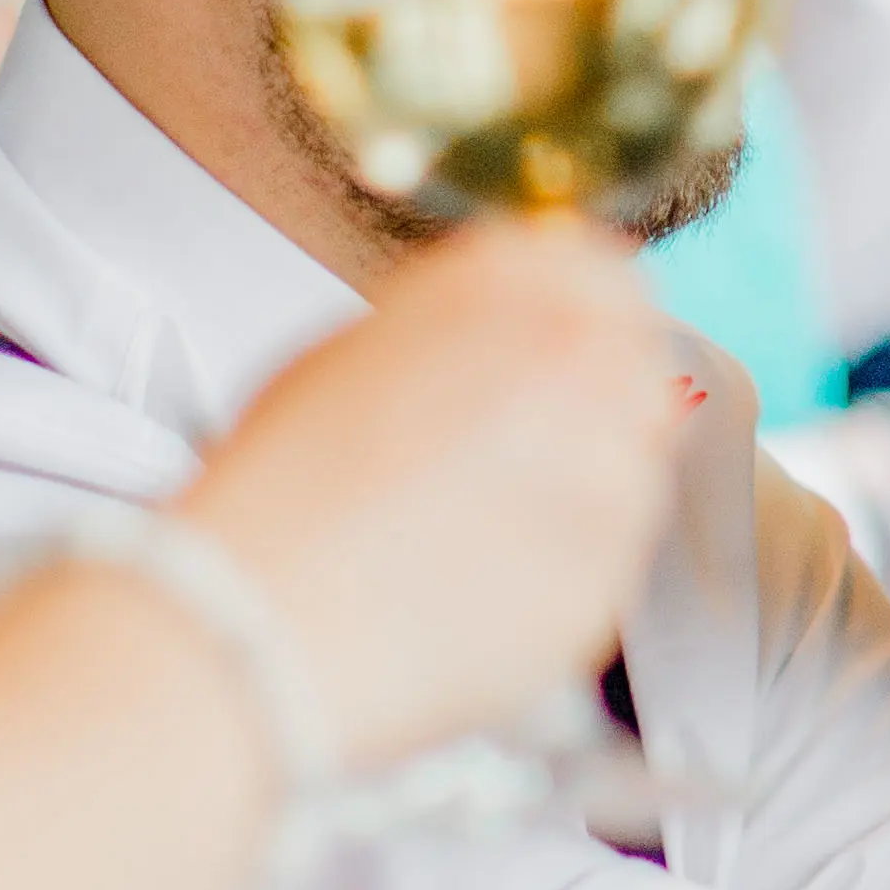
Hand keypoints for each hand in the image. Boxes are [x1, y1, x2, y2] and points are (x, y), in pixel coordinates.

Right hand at [172, 217, 699, 770]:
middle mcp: (574, 358)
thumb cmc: (277, 498)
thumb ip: (453, 330)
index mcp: (506, 281)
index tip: (563, 348)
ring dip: (575, 489)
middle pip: (635, 362)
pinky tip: (475, 581)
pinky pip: (610, 562)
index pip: (604, 268)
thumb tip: (494, 341)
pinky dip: (560, 571)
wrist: (255, 621)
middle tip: (515, 450)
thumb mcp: (350, 353)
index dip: (581, 318)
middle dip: (588, 403)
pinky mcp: (612, 573)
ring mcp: (607, 469)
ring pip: (632, 466)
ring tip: (471, 528)